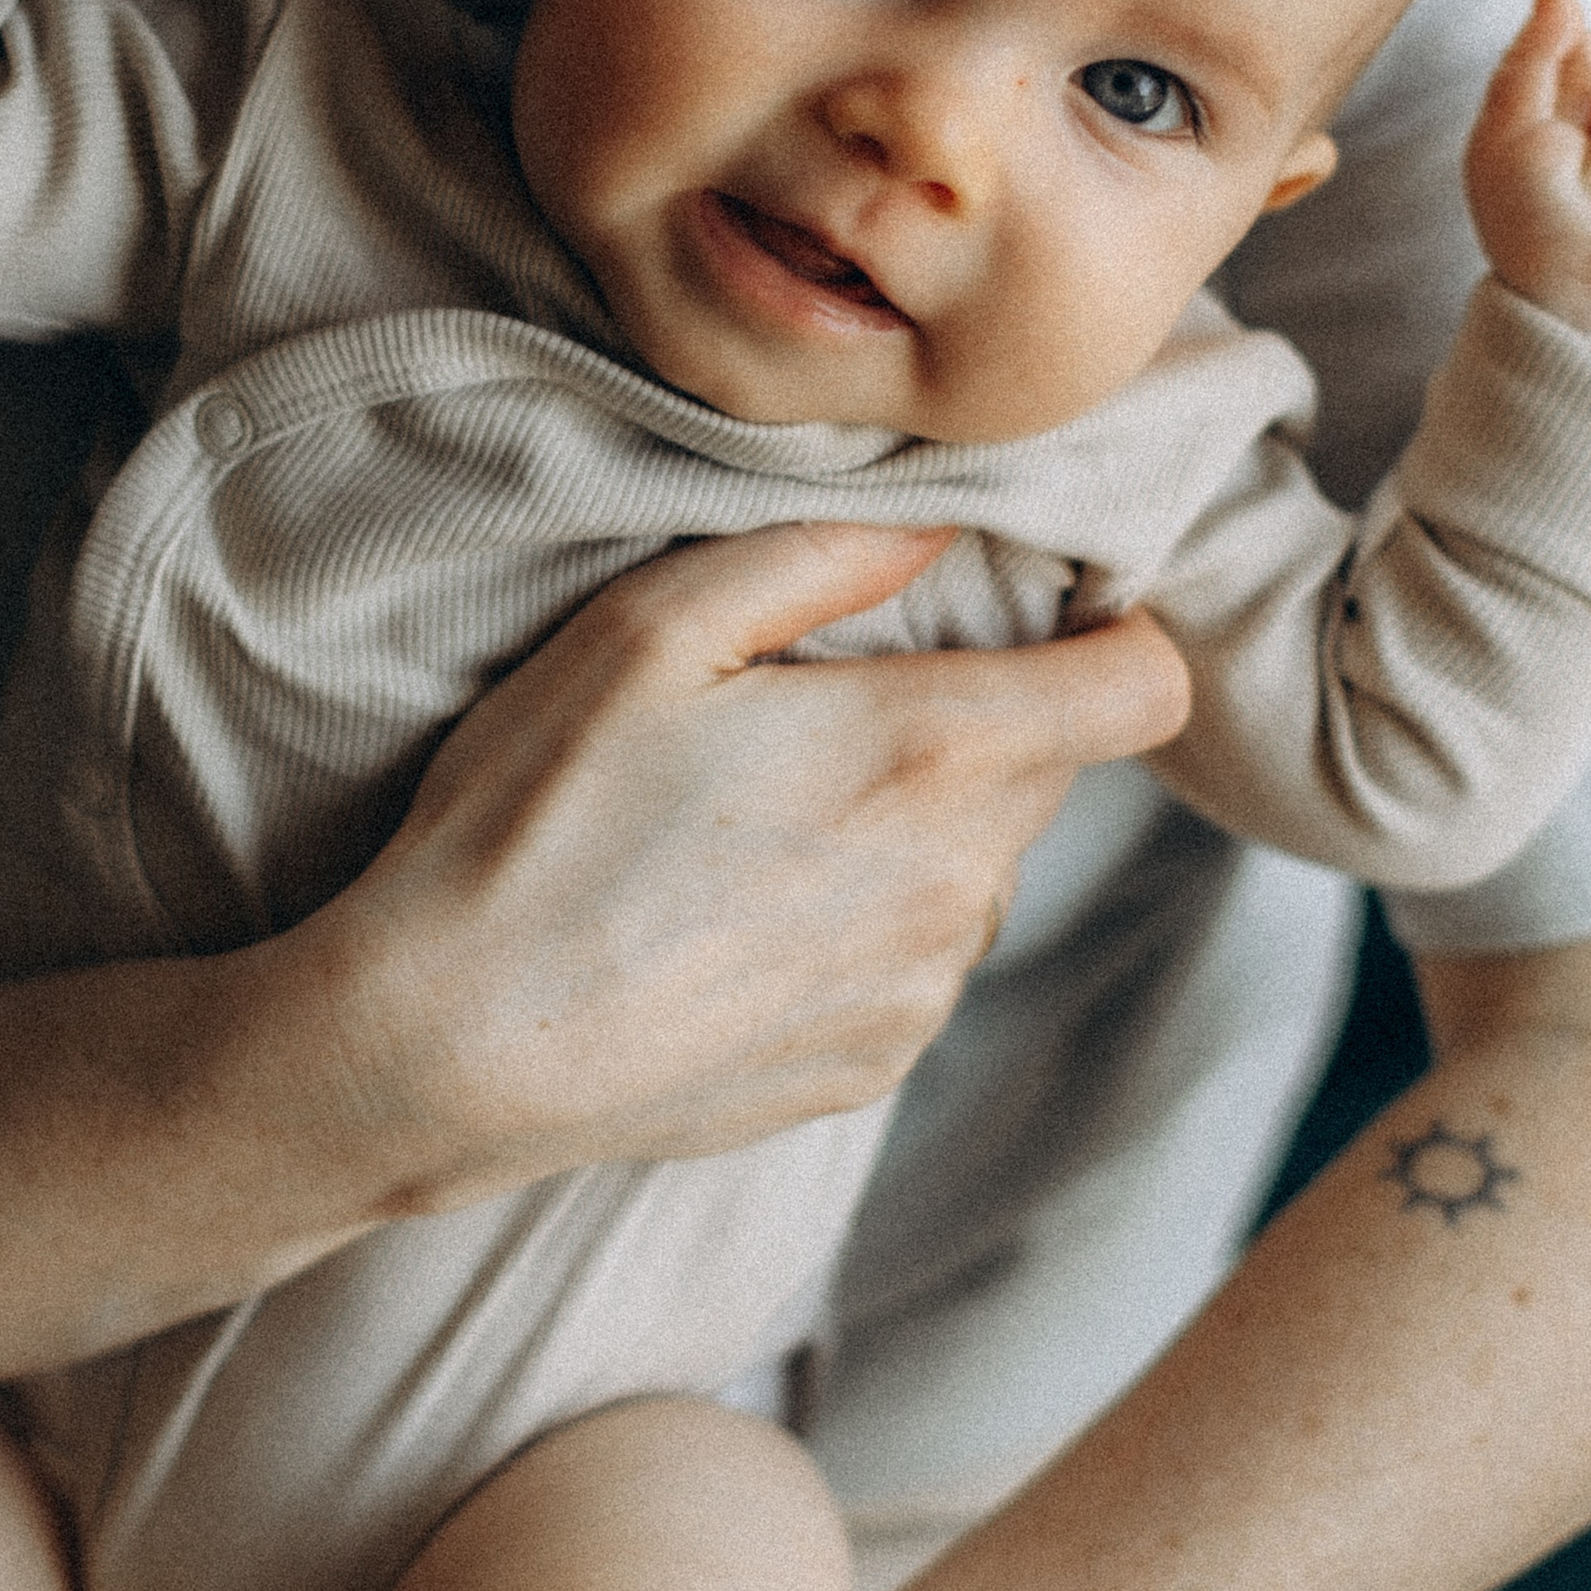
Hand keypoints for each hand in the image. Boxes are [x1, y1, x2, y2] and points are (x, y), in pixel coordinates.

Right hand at [280, 521, 1187, 1210]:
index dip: (1108, 638)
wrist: (448, 1049)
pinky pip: (917, 962)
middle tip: (825, 711)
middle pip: (1050, 770)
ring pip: (980, 869)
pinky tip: (733, 917)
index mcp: (928, 752)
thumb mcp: (646, 633)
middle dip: (976, 723)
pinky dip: (862, 925)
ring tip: (758, 824)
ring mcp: (922, 989)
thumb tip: (942, 525)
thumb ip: (820, 555)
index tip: (1034, 622)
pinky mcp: (873, 1066)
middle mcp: (959, 883)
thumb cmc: (532, 822)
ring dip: (915, 830)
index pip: (1142, 689)